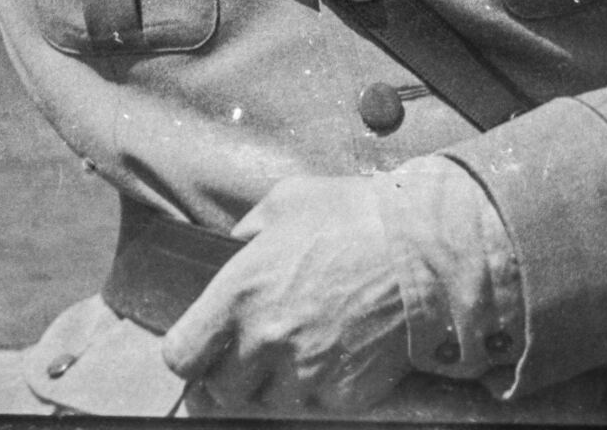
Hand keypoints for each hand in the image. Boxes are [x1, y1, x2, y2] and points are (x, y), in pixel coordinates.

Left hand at [161, 175, 409, 413]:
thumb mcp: (290, 201)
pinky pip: (312, 406)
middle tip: (256, 345)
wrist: (424, 250)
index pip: (182, 356)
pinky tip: (333, 354)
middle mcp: (264, 340)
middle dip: (233, 370)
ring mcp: (303, 373)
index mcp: (240, 293)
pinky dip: (317, 389)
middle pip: (221, 389)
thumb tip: (238, 245)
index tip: (202, 346)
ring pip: (266, 404)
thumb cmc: (356, 217)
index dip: (190, 353)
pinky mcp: (341, 394)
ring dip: (274, 383)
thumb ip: (251, 229)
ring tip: (298, 347)